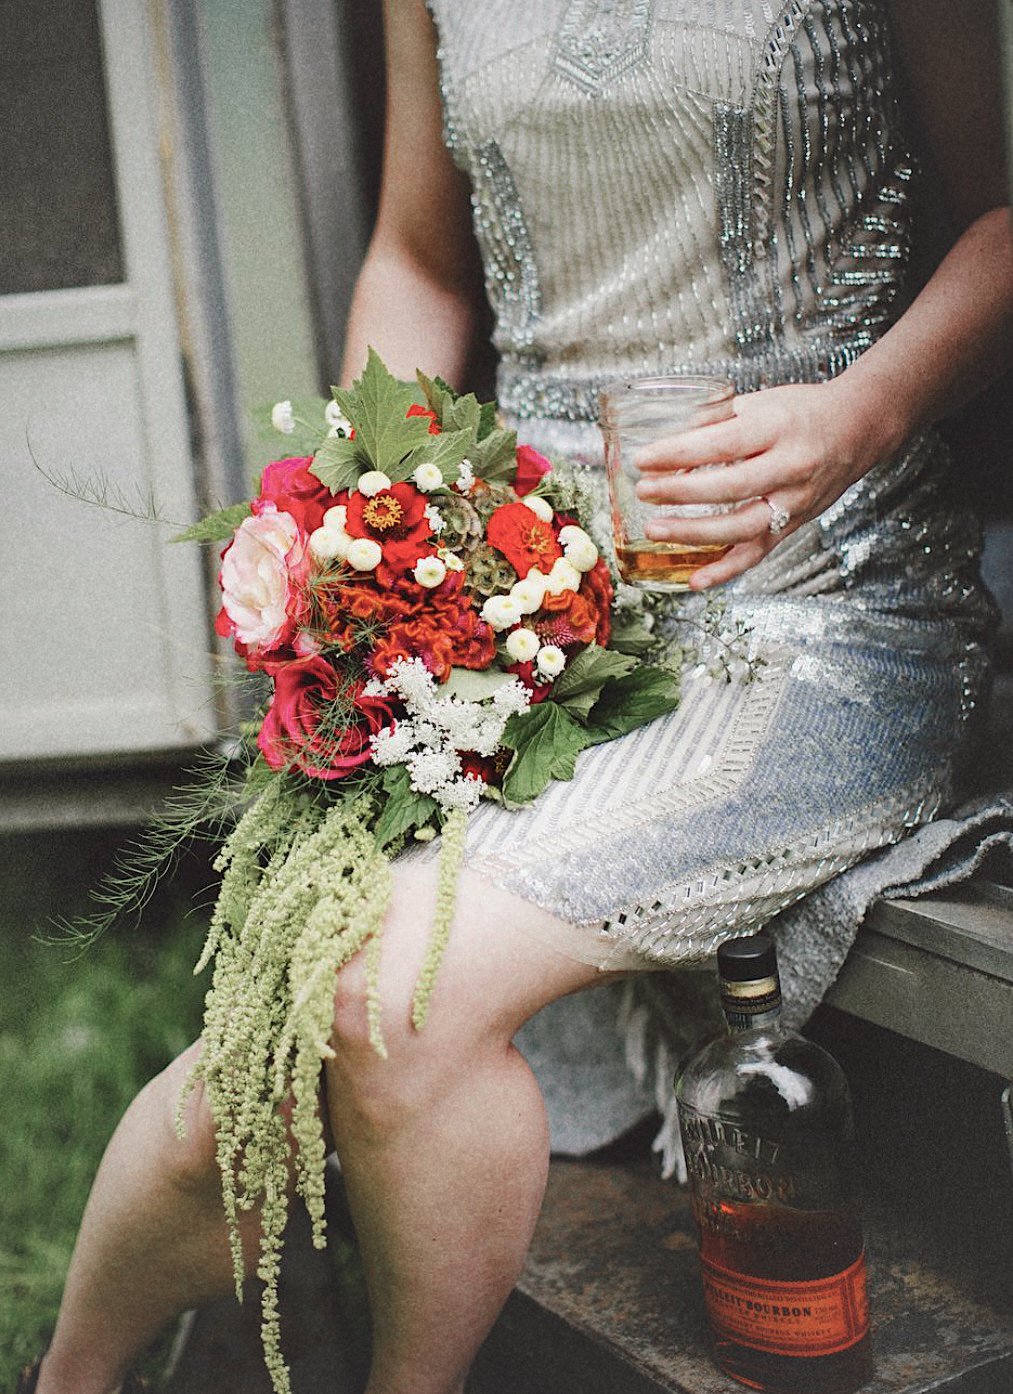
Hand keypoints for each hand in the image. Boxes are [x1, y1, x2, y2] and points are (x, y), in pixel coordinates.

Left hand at [633, 379, 892, 588]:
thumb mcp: (759, 403)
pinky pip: (757, 553)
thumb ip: (714, 422)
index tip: (643, 459)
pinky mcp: (793, 525)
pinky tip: (695, 580)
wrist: (858, 428)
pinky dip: (725, 570)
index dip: (678, 453)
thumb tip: (664, 444)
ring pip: (742, 526)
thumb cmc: (802, 412)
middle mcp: (791, 467)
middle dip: (681, 492)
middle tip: (644, 491)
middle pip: (731, 487)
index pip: (721, 444)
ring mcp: (795, 501)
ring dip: (695, 534)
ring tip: (655, 530)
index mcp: (778, 428)